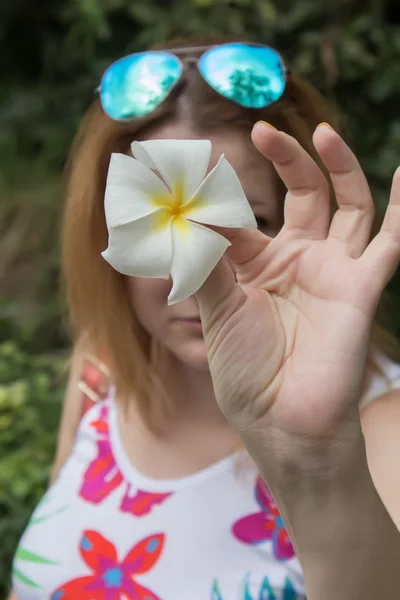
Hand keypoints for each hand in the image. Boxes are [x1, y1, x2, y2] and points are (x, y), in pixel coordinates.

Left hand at [196, 123, 399, 455]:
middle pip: (301, 194)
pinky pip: (390, 241)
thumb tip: (180, 219)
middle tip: (262, 130)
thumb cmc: (245, 372)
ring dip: (339, 167)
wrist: (282, 421)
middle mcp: (297, 260)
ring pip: (346, 204)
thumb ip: (203, 262)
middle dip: (287, 160)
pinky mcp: (362, 286)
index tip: (197, 169)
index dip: (222, 194)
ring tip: (324, 133)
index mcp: (257, 265)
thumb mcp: (217, 310)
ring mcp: (332, 270)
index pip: (244, 214)